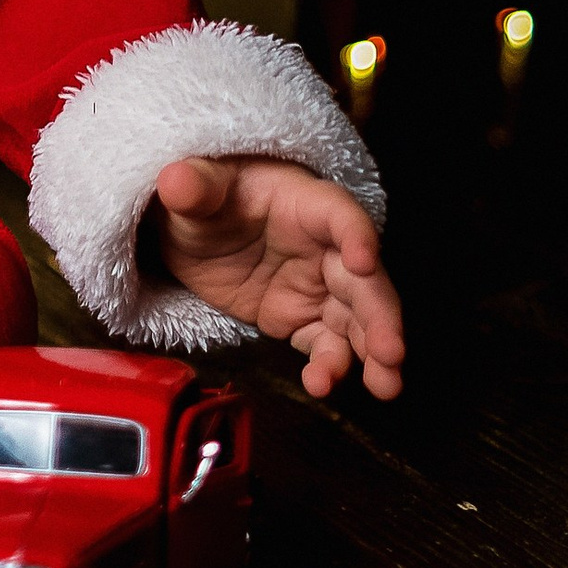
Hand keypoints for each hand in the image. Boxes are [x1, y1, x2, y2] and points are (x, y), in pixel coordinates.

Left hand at [149, 154, 405, 400]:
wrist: (195, 228)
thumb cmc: (206, 197)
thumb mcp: (194, 188)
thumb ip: (192, 187)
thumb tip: (176, 181)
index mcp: (303, 204)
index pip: (338, 214)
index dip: (356, 234)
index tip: (364, 260)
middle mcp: (323, 246)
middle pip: (362, 279)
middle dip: (380, 315)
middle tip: (391, 352)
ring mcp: (315, 285)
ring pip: (355, 319)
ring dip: (373, 351)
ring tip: (386, 386)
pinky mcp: (301, 318)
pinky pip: (324, 344)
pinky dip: (329, 365)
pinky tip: (322, 384)